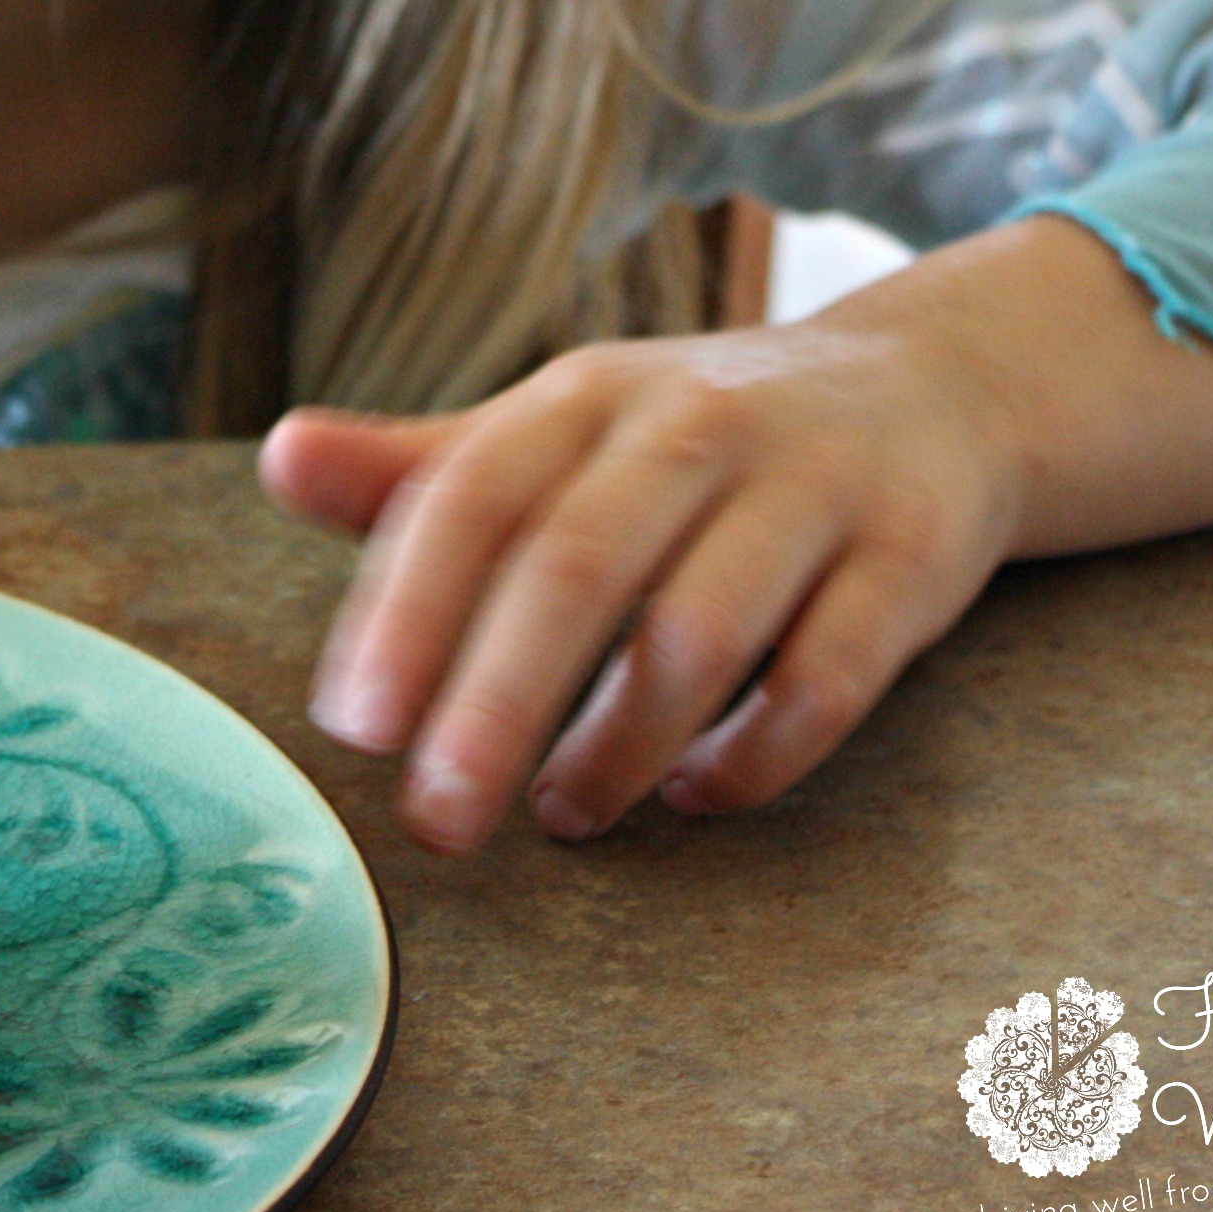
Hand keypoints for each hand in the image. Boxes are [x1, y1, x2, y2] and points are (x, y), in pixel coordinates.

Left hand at [262, 316, 1024, 852]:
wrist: (931, 391)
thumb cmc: (696, 442)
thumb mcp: (560, 433)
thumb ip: (423, 470)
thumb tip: (280, 458)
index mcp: (584, 396)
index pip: (473, 497)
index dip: (406, 611)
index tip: (355, 727)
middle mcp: (695, 426)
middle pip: (575, 569)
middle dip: (494, 706)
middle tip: (437, 821)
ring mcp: (812, 488)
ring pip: (699, 632)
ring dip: (617, 743)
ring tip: (561, 813)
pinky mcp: (910, 559)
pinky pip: (829, 677)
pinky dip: (755, 754)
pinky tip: (695, 795)